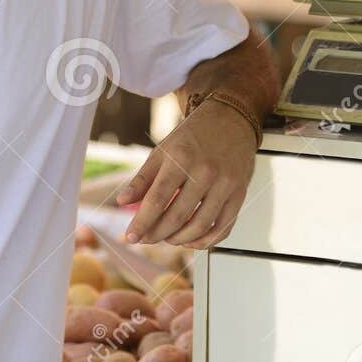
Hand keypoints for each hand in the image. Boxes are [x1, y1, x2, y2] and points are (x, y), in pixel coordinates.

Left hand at [115, 101, 257, 248]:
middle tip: (146, 239)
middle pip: (177, 217)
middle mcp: (205, 172)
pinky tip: (191, 240)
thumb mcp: (163, 150)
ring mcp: (225, 184)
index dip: (142, 222)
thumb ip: (143, 178)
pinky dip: (205, 241)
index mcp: (181, 158)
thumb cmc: (194, 136)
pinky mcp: (240, 194)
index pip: (157, 199)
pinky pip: (223, 228)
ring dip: (179, 239)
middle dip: (157, 234)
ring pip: (200, 226)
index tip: (130, 236)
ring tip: (168, 238)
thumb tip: (122, 201)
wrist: (231, 120)